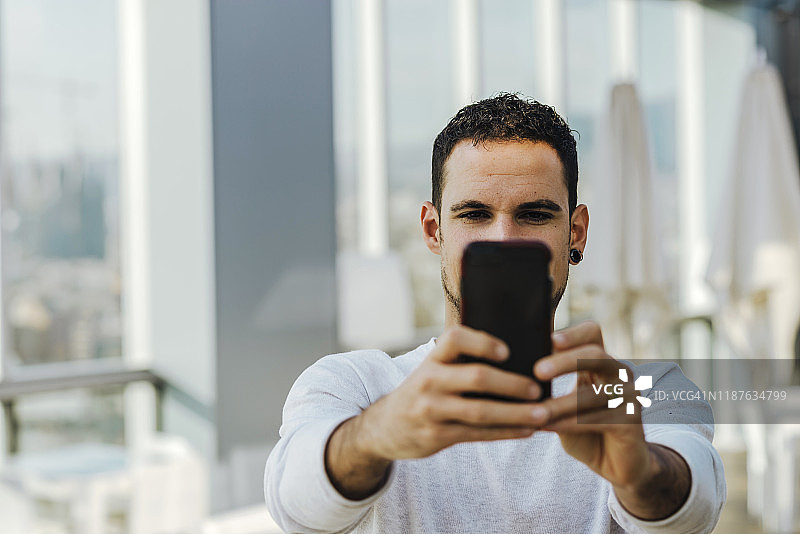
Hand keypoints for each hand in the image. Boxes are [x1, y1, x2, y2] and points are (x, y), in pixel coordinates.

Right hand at [361, 325, 546, 460]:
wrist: (385, 427)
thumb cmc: (422, 392)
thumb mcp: (432, 370)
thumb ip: (460, 363)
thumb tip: (516, 359)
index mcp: (432, 359)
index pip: (455, 339)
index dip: (482, 342)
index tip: (507, 351)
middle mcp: (429, 381)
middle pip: (477, 378)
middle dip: (512, 383)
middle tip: (537, 388)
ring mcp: (432, 410)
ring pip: (481, 411)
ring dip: (516, 413)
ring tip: (541, 413)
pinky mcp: (437, 436)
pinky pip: (478, 434)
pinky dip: (505, 432)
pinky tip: (526, 430)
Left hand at [530, 321, 690, 519]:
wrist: (614, 464)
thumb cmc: (583, 429)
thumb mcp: (562, 406)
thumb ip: (548, 391)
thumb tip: (512, 376)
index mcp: (600, 362)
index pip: (592, 333)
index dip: (574, 333)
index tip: (550, 340)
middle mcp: (619, 373)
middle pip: (595, 354)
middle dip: (565, 361)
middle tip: (538, 371)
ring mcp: (629, 396)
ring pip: (592, 393)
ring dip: (560, 404)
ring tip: (534, 412)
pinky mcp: (632, 421)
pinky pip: (598, 419)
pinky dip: (570, 423)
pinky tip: (548, 427)